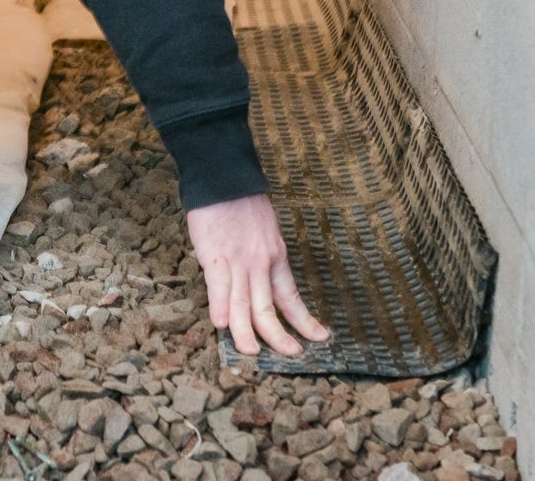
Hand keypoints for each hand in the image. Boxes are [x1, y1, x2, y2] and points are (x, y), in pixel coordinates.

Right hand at [185, 192, 330, 355]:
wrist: (225, 178)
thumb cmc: (242, 202)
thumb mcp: (265, 230)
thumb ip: (262, 256)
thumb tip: (257, 278)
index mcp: (275, 256)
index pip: (290, 296)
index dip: (304, 321)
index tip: (319, 338)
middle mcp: (260, 263)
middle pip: (269, 308)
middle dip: (279, 336)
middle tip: (290, 356)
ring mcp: (237, 261)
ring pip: (244, 304)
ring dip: (246, 332)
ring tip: (251, 353)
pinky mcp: (214, 254)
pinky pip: (219, 285)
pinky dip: (220, 306)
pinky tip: (222, 324)